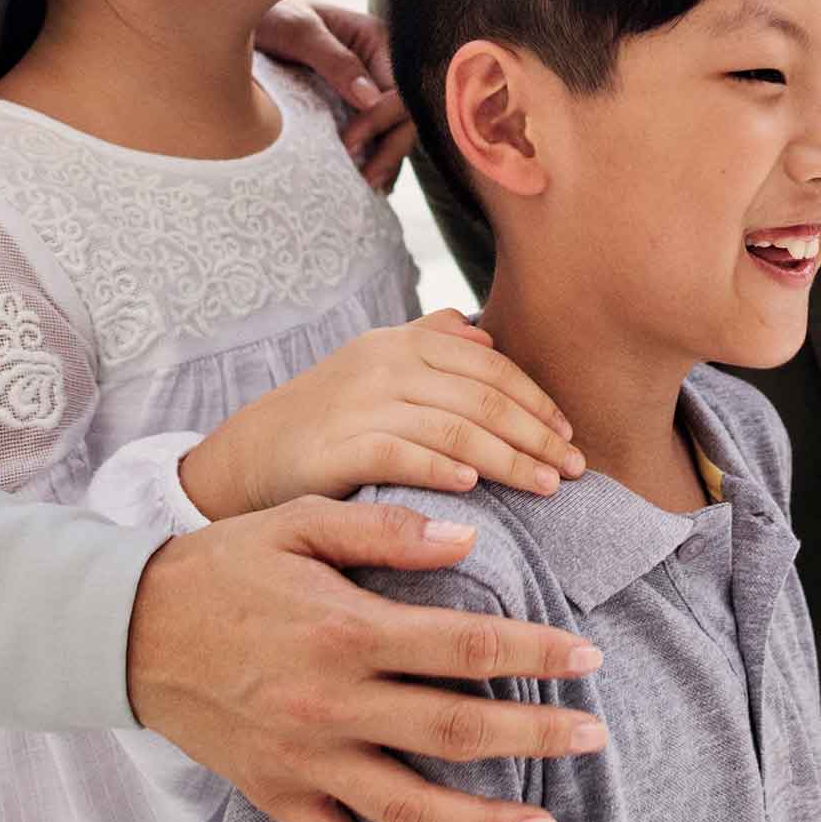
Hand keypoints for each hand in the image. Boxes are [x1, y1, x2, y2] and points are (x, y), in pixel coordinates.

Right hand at [129, 497, 607, 821]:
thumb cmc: (221, 566)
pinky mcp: (276, 793)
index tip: (587, 656)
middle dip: (535, 737)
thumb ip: (387, 531)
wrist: (126, 629)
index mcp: (348, 631)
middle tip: (593, 735)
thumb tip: (468, 537)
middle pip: (457, 731)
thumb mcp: (300, 523)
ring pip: (411, 806)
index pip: (467, 646)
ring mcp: (306, 759)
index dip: (536, 652)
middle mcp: (334, 703)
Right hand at [178, 310, 584, 519]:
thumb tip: (482, 332)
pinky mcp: (337, 444)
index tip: (568, 433)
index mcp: (401, 342)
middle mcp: (384, 363)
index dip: (536, 398)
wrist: (247, 456)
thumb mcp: (373, 368)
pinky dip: (445, 468)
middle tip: (573, 469)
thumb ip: (426, 343)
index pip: (489, 364)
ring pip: (454, 425)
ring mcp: (359, 401)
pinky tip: (475, 489)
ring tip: (545, 487)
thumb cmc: (324, 419)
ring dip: (508, 459)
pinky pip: (404, 453)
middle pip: (482, 395)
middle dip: (536, 434)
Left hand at [259, 0, 418, 193]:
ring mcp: (367, 86)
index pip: (399, 87)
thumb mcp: (297, 31)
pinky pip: (375, 135)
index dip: (381, 119)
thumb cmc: (269, 15)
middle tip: (364, 181)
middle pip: (405, 114)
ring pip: (394, 129)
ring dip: (386, 161)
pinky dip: (374, 158)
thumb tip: (370, 99)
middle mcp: (378, 63)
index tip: (348, 144)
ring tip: (368, 190)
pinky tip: (364, 183)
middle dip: (390, 149)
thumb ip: (333, 60)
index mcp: (374, 39)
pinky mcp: (351, 105)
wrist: (236, 20)